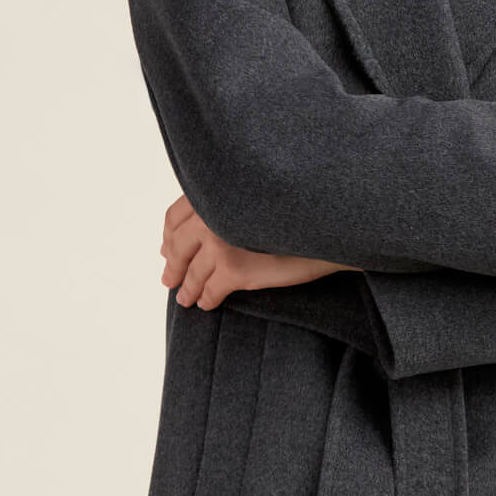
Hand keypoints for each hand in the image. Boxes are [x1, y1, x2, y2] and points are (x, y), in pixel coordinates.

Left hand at [159, 194, 361, 309]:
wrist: (328, 225)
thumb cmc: (296, 208)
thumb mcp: (253, 195)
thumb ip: (226, 204)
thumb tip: (193, 231)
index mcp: (213, 191)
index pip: (174, 216)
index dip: (169, 236)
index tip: (167, 249)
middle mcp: (210, 214)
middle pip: (178, 246)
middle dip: (172, 266)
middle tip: (169, 279)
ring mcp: (220, 242)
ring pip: (193, 273)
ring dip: (187, 288)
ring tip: (185, 298)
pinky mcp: (234, 270)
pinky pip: (210, 291)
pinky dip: (206, 299)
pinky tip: (207, 303)